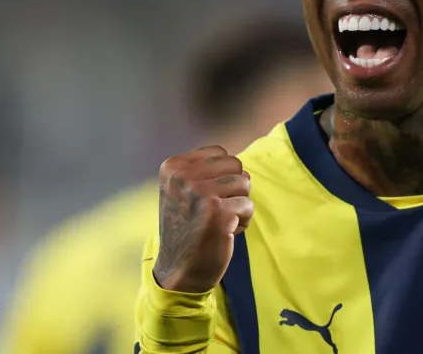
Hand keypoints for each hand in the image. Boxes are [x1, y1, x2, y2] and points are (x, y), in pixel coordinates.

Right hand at [153, 146, 252, 292]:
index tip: (207, 196)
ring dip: (239, 203)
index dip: (222, 174)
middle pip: (235, 165)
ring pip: (245, 182)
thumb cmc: (187, 228)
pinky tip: (226, 232)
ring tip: (221, 220)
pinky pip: (249, 206)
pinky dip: (244, 220)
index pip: (219, 152)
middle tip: (217, 209)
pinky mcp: (219, 213)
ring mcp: (201, 194)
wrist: (179, 270)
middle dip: (234, 187)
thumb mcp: (182, 190)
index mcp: (173, 167)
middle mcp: (184, 177)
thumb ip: (203, 170)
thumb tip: (237, 162)